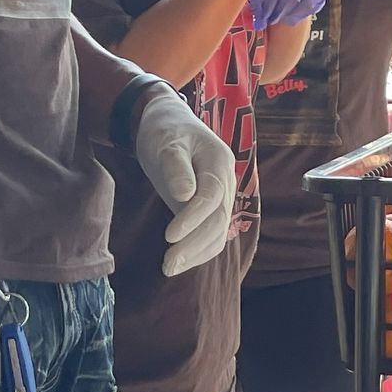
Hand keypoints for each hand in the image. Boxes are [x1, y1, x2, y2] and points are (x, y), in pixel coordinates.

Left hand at [133, 84, 238, 277]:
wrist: (168, 123)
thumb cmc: (165, 130)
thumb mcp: (166, 142)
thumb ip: (176, 167)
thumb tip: (185, 195)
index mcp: (219, 162)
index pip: (211, 197)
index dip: (193, 219)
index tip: (169, 237)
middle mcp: (226, 182)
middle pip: (218, 220)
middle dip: (194, 245)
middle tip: (167, 265)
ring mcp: (220, 197)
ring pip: (217, 232)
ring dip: (196, 253)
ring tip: (169, 268)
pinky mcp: (209, 208)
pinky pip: (210, 234)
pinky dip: (197, 250)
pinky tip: (178, 262)